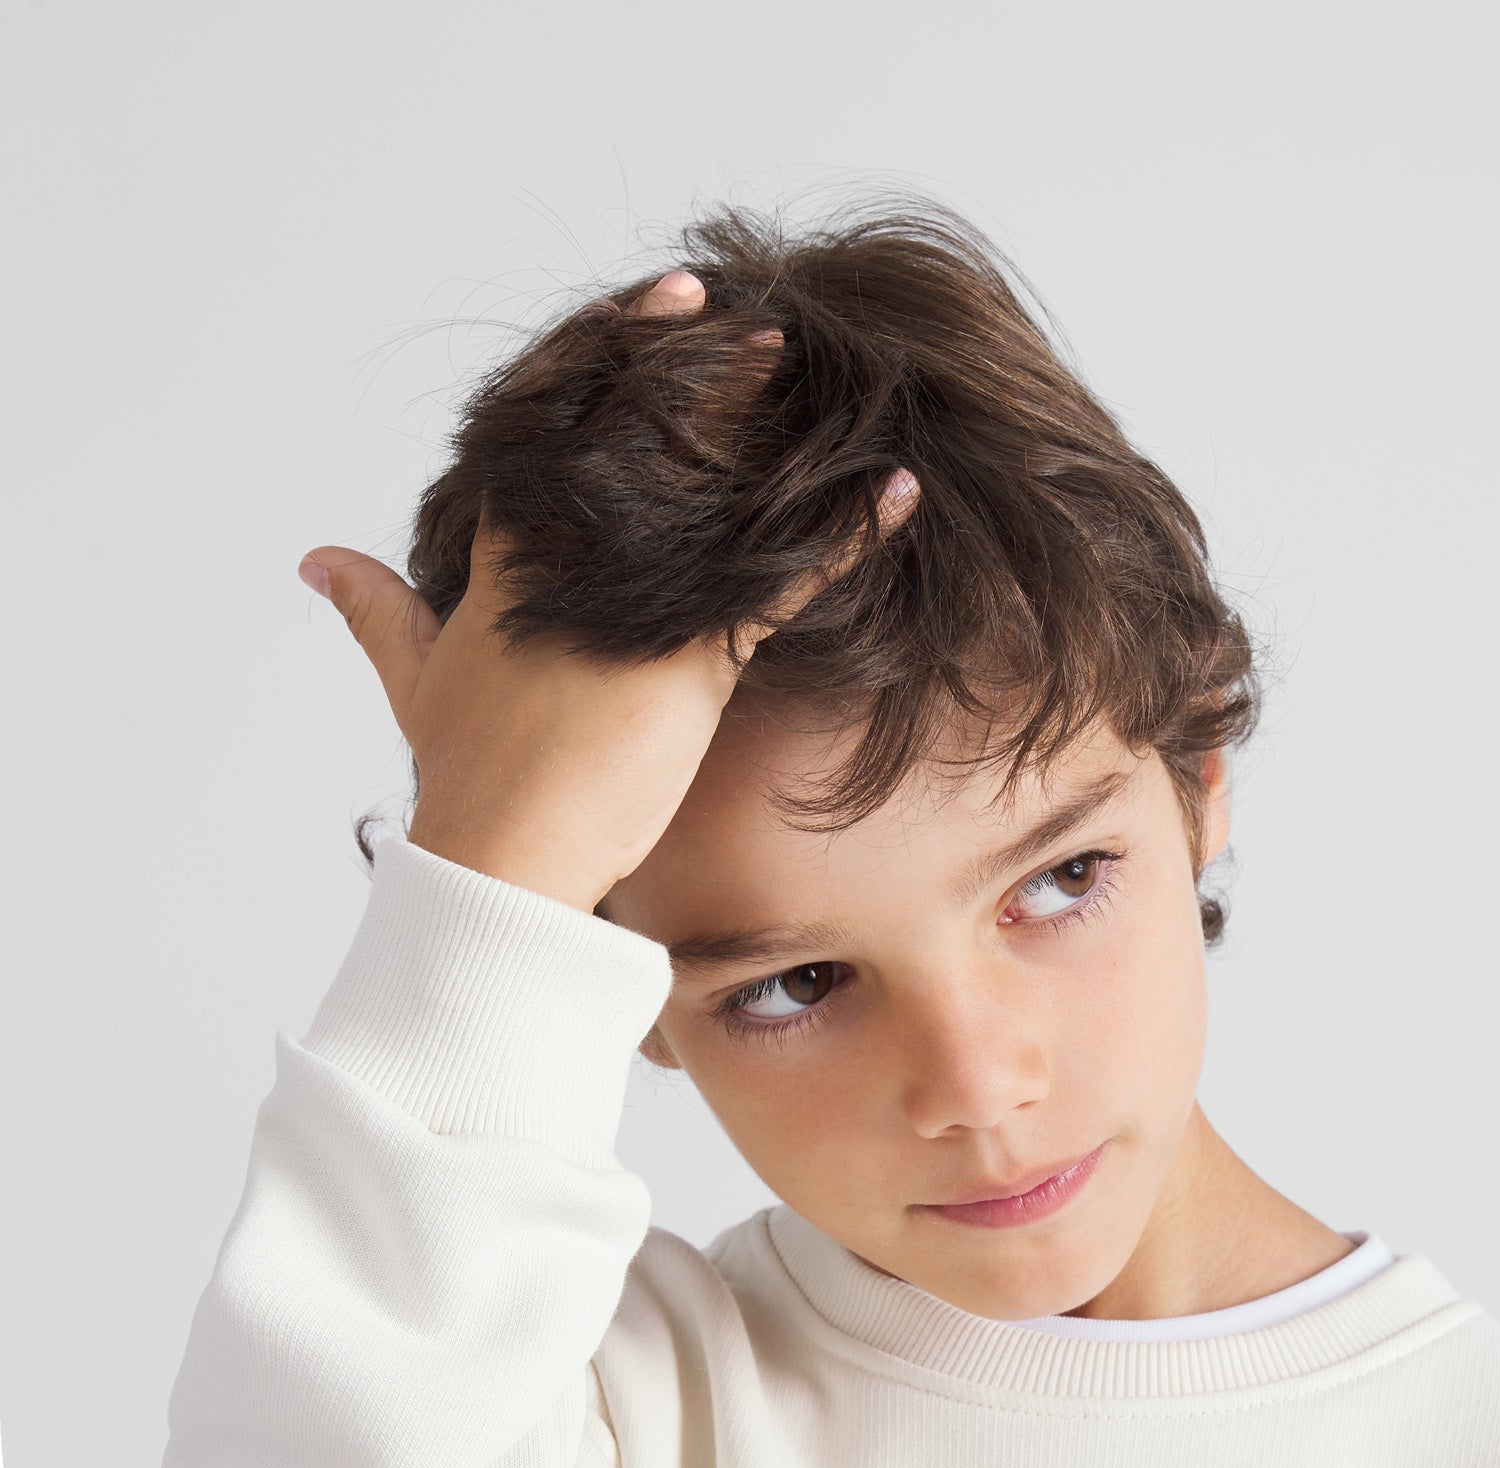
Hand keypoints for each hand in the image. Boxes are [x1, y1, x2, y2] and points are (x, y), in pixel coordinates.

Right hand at [298, 270, 917, 912]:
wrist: (501, 853)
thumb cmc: (466, 774)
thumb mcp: (415, 682)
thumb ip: (376, 611)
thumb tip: (318, 561)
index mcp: (507, 555)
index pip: (556, 427)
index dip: (611, 356)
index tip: (667, 300)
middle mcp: (569, 562)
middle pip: (633, 442)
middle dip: (693, 377)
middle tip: (750, 324)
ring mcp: (632, 606)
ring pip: (706, 497)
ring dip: (766, 432)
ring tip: (812, 371)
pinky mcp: (690, 661)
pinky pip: (782, 583)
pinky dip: (846, 538)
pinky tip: (897, 492)